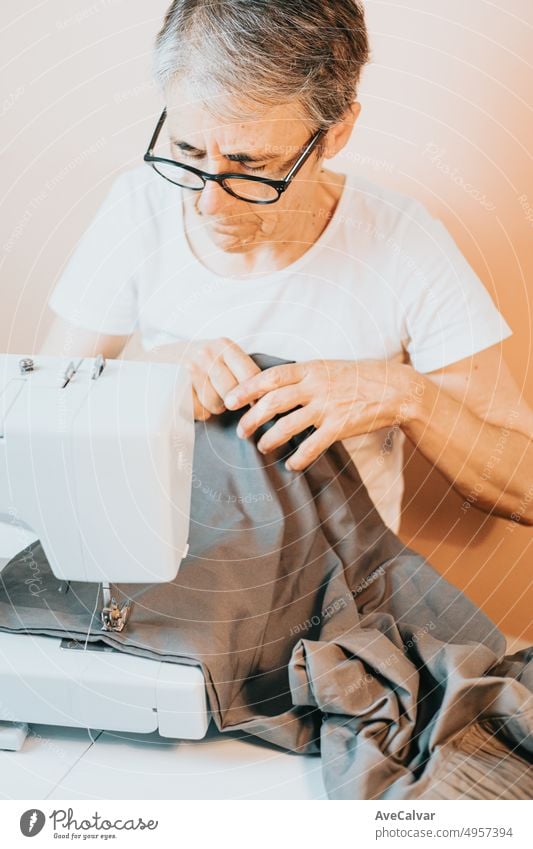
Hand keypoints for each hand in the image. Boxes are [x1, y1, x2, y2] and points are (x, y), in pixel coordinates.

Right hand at [184, 337, 260, 420]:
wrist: (174, 356)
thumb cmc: (209, 361)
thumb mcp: (228, 356)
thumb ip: (247, 372)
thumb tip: (268, 397)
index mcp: (224, 346)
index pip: (250, 375)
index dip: (258, 394)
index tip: (260, 404)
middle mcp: (206, 354)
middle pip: (233, 392)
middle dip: (234, 401)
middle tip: (231, 399)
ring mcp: (190, 370)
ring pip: (216, 404)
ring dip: (218, 407)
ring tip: (214, 398)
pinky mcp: (178, 386)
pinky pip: (199, 411)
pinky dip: (202, 413)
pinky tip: (201, 402)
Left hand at [223, 358, 420, 469]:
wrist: (394, 389)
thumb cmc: (359, 378)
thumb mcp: (328, 368)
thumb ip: (304, 376)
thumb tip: (274, 386)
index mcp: (311, 369)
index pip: (270, 377)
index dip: (246, 389)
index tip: (229, 400)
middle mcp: (316, 386)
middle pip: (273, 402)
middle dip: (251, 418)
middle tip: (240, 431)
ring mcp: (328, 406)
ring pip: (288, 425)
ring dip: (270, 439)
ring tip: (262, 447)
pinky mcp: (340, 426)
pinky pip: (313, 445)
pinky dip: (299, 458)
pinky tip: (291, 465)